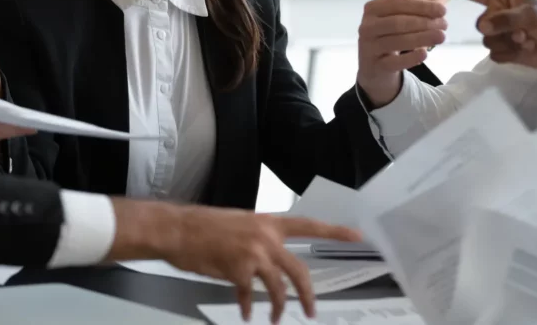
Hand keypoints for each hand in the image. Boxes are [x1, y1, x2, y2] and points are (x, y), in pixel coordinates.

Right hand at [111, 201, 359, 323]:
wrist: (177, 229)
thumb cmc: (202, 226)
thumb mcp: (237, 223)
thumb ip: (257, 239)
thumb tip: (265, 260)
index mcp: (267, 222)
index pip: (309, 225)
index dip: (335, 231)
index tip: (358, 236)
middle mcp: (266, 237)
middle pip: (299, 270)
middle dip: (308, 295)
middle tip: (311, 311)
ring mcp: (254, 254)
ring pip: (279, 288)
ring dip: (279, 308)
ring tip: (275, 319)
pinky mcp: (239, 271)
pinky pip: (249, 297)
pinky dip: (247, 308)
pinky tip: (244, 313)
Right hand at [357, 0, 446, 106]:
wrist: (374, 66)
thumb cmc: (388, 35)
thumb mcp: (393, 16)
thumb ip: (401, 3)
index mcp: (372, 9)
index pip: (397, 5)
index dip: (421, 7)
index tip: (443, 10)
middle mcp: (366, 27)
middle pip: (398, 23)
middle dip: (424, 22)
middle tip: (445, 24)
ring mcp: (368, 47)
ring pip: (396, 41)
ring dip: (422, 38)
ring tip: (441, 37)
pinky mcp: (374, 65)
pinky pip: (394, 62)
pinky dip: (410, 58)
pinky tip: (425, 54)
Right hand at [433, 0, 536, 69]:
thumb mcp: (532, 15)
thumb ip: (505, 18)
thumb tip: (482, 27)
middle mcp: (498, 15)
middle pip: (480, 24)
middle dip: (500, 30)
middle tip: (523, 32)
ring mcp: (500, 34)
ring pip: (486, 41)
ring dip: (507, 44)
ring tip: (527, 41)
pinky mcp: (505, 52)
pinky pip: (494, 55)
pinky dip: (509, 55)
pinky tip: (525, 51)